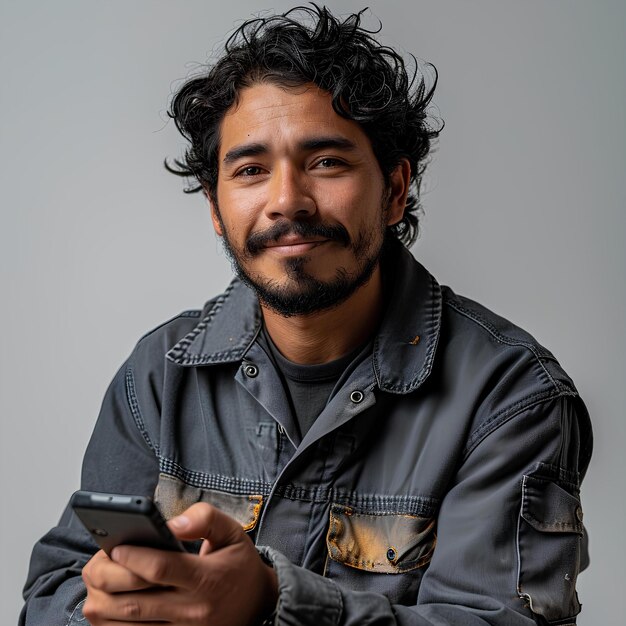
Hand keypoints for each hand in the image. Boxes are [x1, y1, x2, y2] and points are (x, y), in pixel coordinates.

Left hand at [81, 503, 277, 624]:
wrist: (258, 604)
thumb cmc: (238, 563)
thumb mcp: (233, 532)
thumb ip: (205, 519)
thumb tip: (172, 524)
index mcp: (206, 579)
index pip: (161, 569)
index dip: (133, 557)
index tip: (116, 544)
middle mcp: (192, 610)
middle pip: (136, 601)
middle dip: (108, 580)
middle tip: (97, 561)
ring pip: (128, 625)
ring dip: (104, 604)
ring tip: (97, 581)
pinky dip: (113, 624)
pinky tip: (107, 604)